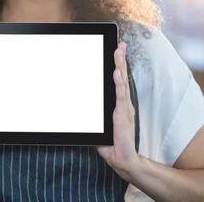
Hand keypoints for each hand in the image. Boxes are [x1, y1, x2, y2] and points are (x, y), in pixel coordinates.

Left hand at [97, 42, 141, 181]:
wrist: (123, 159)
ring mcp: (124, 109)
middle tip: (120, 45)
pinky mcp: (121, 116)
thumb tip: (80, 111)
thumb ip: (94, 117)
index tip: (118, 51)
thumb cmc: (113, 143)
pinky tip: (117, 73)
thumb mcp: (101, 125)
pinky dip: (118, 84)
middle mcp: (123, 104)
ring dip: (120, 66)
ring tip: (118, 52)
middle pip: (122, 78)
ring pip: (121, 83)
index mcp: (119, 105)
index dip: (119, 66)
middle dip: (121, 60)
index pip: (119, 82)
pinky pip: (120, 97)